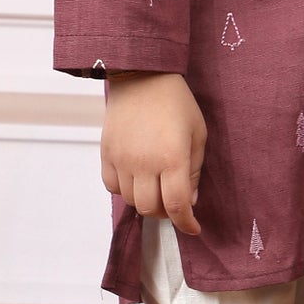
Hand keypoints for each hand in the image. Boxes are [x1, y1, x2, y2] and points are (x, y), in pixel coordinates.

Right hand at [100, 72, 205, 236]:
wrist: (142, 75)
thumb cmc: (177, 103)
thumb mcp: (197, 134)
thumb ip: (195, 171)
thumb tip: (190, 201)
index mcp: (172, 158)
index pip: (176, 205)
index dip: (186, 223)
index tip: (193, 228)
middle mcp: (144, 163)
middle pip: (151, 208)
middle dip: (166, 212)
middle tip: (174, 202)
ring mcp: (121, 159)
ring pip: (131, 200)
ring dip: (146, 201)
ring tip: (156, 187)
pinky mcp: (106, 153)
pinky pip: (112, 186)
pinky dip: (125, 190)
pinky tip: (136, 178)